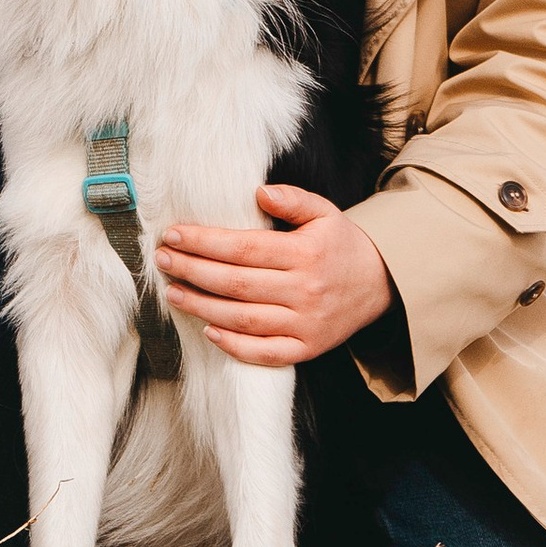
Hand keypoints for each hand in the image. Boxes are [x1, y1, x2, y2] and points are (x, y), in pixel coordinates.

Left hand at [155, 183, 394, 367]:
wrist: (382, 283)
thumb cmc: (341, 244)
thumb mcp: (325, 212)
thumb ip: (293, 199)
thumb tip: (259, 193)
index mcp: (305, 254)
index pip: (243, 248)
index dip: (204, 242)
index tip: (173, 234)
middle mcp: (304, 291)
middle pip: (236, 284)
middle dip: (193, 270)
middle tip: (163, 259)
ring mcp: (306, 324)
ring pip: (244, 319)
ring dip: (202, 306)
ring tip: (173, 291)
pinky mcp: (308, 349)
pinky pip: (265, 353)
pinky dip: (235, 346)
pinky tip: (208, 330)